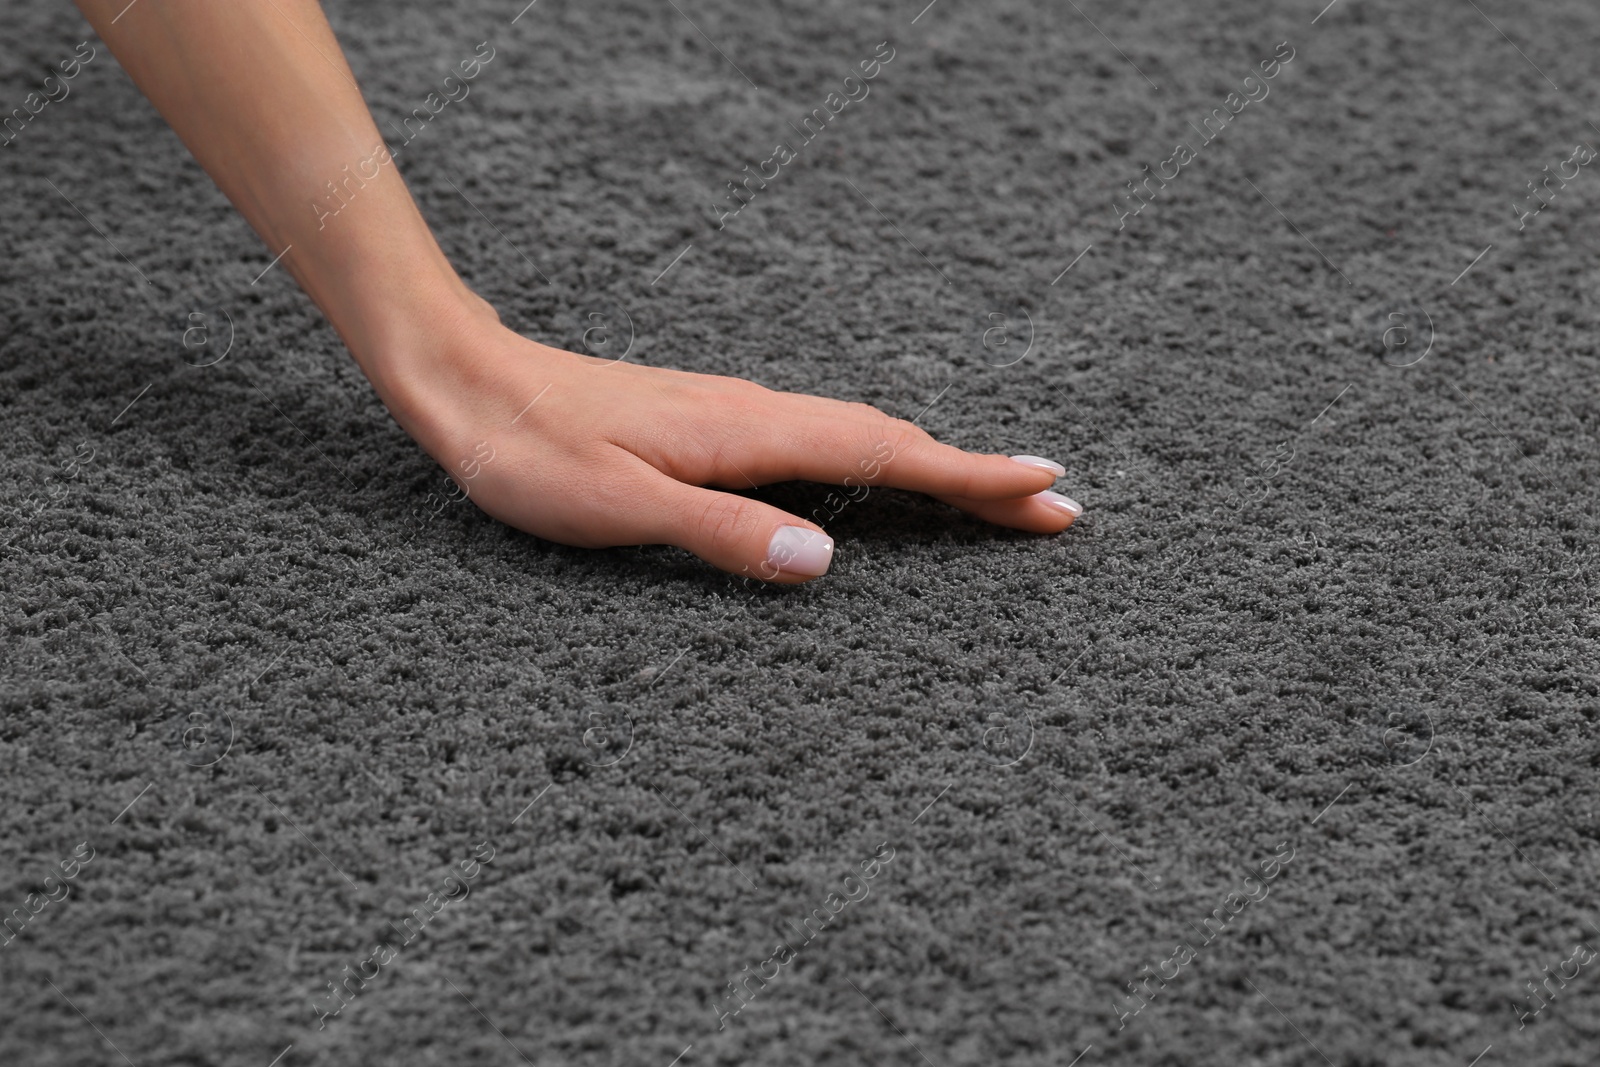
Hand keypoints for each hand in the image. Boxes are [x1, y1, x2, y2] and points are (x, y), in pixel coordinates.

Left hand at [382, 316, 1082, 582]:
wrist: (470, 383)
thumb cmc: (532, 451)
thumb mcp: (619, 506)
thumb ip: (722, 533)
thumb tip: (826, 563)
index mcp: (750, 434)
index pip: (886, 454)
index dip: (970, 477)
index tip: (1046, 490)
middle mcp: (758, 414)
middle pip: (894, 441)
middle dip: (977, 476)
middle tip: (1053, 507)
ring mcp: (739, 414)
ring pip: (862, 435)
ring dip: (934, 464)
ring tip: (991, 496)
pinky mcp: (716, 424)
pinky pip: (824, 439)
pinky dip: (878, 456)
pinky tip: (876, 476)